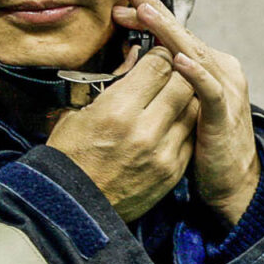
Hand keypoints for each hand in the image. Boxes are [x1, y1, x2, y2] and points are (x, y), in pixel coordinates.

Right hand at [46, 41, 196, 221]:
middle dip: (176, 72)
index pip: (159, 65)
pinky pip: (190, 136)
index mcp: (117, 111)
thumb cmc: (70, 157)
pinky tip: (170, 124)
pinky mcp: (173, 172)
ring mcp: (163, 154)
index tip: (156, 55)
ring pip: (193, 109)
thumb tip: (134, 57)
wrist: (74, 209)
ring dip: (184, 98)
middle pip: (183, 83)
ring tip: (169, 98)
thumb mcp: (77, 112)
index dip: (159, 54)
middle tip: (166, 73)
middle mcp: (145, 131)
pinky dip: (184, 125)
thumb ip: (110, 82)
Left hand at [114, 0, 260, 228]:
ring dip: (169, 32)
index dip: (150, 19)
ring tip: (147, 14)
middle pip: (183, 36)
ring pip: (195, 53)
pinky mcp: (225, 113)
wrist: (233, 182)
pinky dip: (194, 73)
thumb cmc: (204, 145)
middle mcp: (222, 71)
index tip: (122, 8)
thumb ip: (168, 84)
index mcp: (209, 68)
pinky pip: (209, 89)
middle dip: (155, 13)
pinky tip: (178, 60)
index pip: (176, 35)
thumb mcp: (181, 107)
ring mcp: (226, 90)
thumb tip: (137, 65)